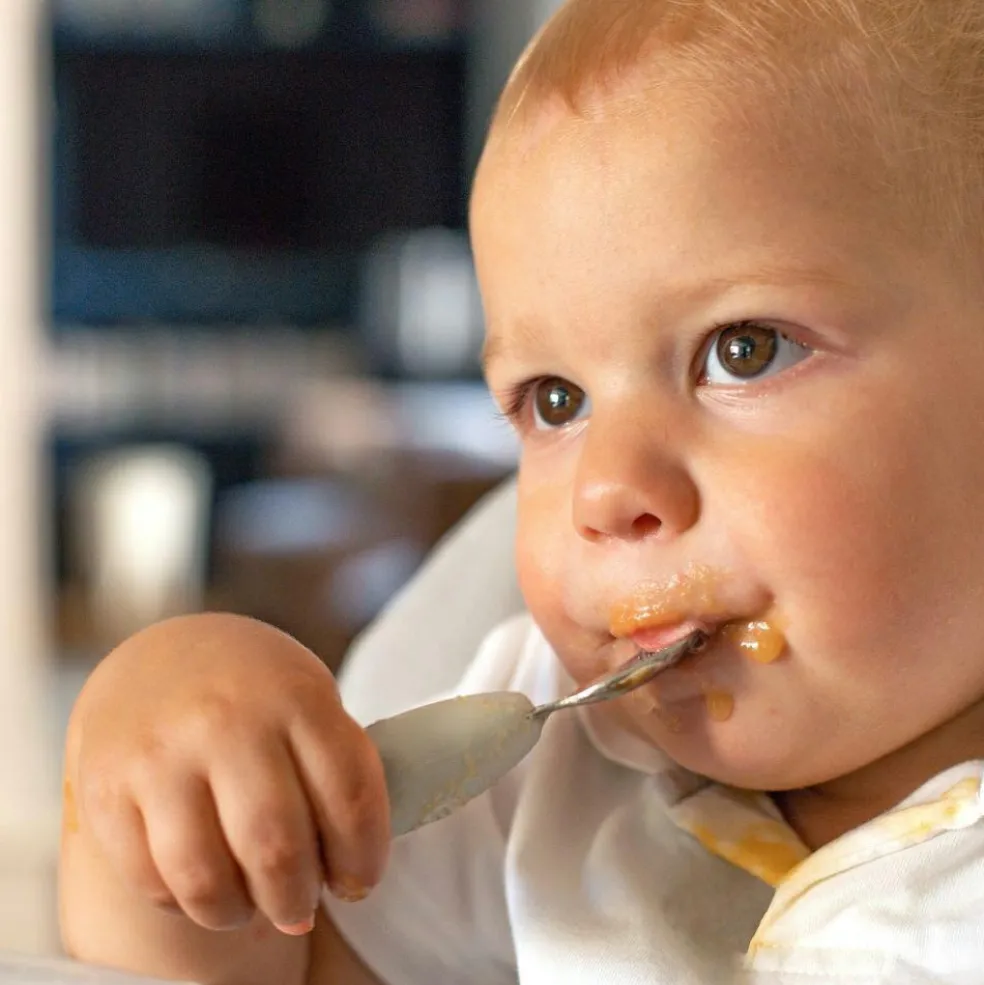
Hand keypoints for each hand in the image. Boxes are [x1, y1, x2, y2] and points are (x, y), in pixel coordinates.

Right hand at [66, 613, 389, 934]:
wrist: (164, 657)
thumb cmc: (256, 693)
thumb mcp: (310, 700)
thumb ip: (337, 769)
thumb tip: (347, 869)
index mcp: (296, 696)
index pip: (349, 796)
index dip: (363, 856)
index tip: (359, 880)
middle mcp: (227, 721)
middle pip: (277, 847)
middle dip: (298, 899)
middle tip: (301, 907)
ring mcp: (162, 754)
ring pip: (207, 879)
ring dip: (239, 912)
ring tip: (252, 906)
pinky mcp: (107, 789)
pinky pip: (151, 881)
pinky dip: (184, 903)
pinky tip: (205, 885)